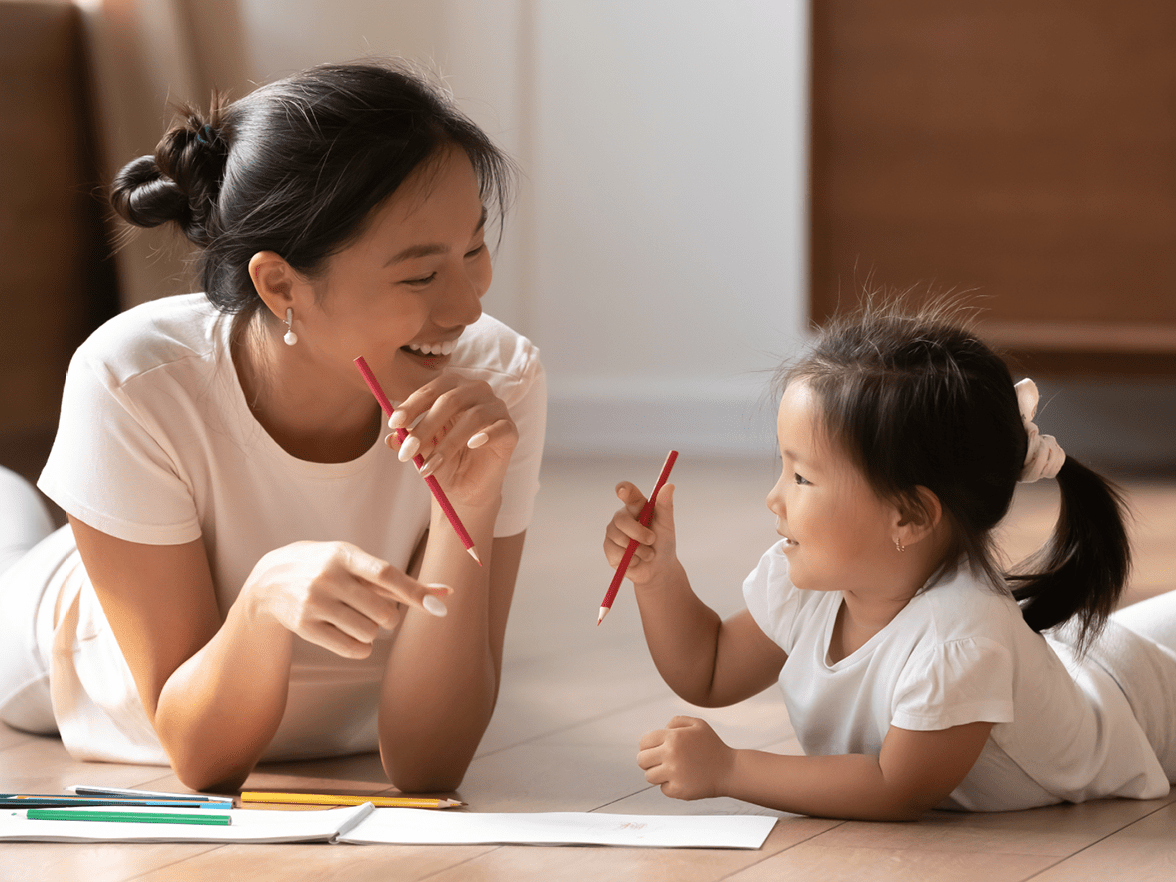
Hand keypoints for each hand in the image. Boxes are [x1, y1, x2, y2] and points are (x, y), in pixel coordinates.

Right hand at [242, 540, 451, 658]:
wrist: (270, 581)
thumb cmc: (328, 569)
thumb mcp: (356, 563)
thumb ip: (398, 580)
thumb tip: (447, 593)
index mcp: (345, 555)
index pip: (386, 574)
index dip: (415, 591)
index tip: (440, 605)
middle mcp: (328, 577)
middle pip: (383, 612)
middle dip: (389, 618)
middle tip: (376, 611)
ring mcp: (314, 603)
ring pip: (369, 633)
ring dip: (372, 632)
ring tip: (356, 619)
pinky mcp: (305, 627)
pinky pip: (352, 649)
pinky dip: (362, 648)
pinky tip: (352, 636)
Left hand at [386, 373, 516, 506]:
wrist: (465, 487)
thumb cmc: (442, 459)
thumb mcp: (420, 450)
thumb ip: (408, 440)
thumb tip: (392, 438)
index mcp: (453, 388)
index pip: (432, 390)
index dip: (412, 405)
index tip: (393, 424)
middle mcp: (476, 392)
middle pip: (451, 400)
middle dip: (425, 427)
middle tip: (407, 452)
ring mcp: (496, 409)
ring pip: (473, 417)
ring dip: (447, 444)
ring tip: (429, 467)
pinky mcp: (510, 430)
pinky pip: (499, 428)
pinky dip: (485, 435)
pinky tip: (471, 445)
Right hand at [602, 481, 676, 585]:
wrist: (659, 569)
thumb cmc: (664, 543)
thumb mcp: (667, 525)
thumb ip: (665, 506)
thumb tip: (669, 485)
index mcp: (636, 506)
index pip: (627, 492)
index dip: (623, 490)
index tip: (622, 491)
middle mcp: (622, 517)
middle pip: (621, 519)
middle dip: (639, 533)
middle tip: (652, 540)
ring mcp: (613, 532)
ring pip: (619, 538)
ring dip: (639, 549)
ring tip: (647, 553)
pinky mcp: (609, 549)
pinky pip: (616, 552)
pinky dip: (631, 559)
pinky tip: (636, 560)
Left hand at [637, 716, 733, 800]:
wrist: (730, 770)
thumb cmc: (712, 746)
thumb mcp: (698, 724)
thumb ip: (676, 721)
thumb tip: (661, 730)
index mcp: (673, 736)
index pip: (643, 742)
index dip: (647, 747)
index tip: (654, 751)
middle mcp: (671, 754)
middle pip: (641, 760)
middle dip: (648, 761)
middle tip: (660, 762)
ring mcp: (674, 773)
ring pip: (649, 776)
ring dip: (657, 774)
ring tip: (671, 771)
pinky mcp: (679, 790)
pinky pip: (663, 789)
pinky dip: (670, 786)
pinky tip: (683, 780)